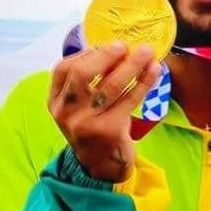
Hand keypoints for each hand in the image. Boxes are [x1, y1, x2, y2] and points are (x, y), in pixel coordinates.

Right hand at [48, 41, 160, 181]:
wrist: (100, 165)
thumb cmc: (93, 126)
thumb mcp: (79, 106)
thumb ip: (86, 81)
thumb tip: (115, 48)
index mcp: (56, 101)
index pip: (64, 69)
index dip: (86, 53)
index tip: (108, 45)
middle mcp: (66, 112)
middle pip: (83, 74)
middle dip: (106, 55)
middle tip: (125, 45)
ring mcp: (86, 123)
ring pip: (110, 86)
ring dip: (132, 65)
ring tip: (147, 52)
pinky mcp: (109, 130)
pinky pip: (129, 100)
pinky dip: (144, 82)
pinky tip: (154, 70)